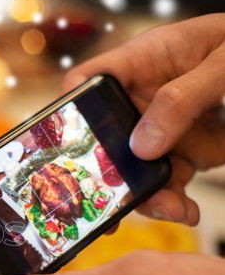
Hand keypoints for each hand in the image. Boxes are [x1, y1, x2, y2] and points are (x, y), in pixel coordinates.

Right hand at [62, 13, 224, 225]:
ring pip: (132, 172)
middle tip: (113, 202)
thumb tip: (143, 145)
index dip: (68, 111)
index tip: (66, 143)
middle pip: (103, 140)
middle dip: (104, 176)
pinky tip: (187, 212)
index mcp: (142, 61)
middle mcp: (142, 99)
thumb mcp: (223, 62)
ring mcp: (160, 129)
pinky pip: (167, 185)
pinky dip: (174, 205)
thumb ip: (185, 96)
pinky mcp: (182, 154)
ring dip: (144, 198)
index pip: (87, 82)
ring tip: (171, 209)